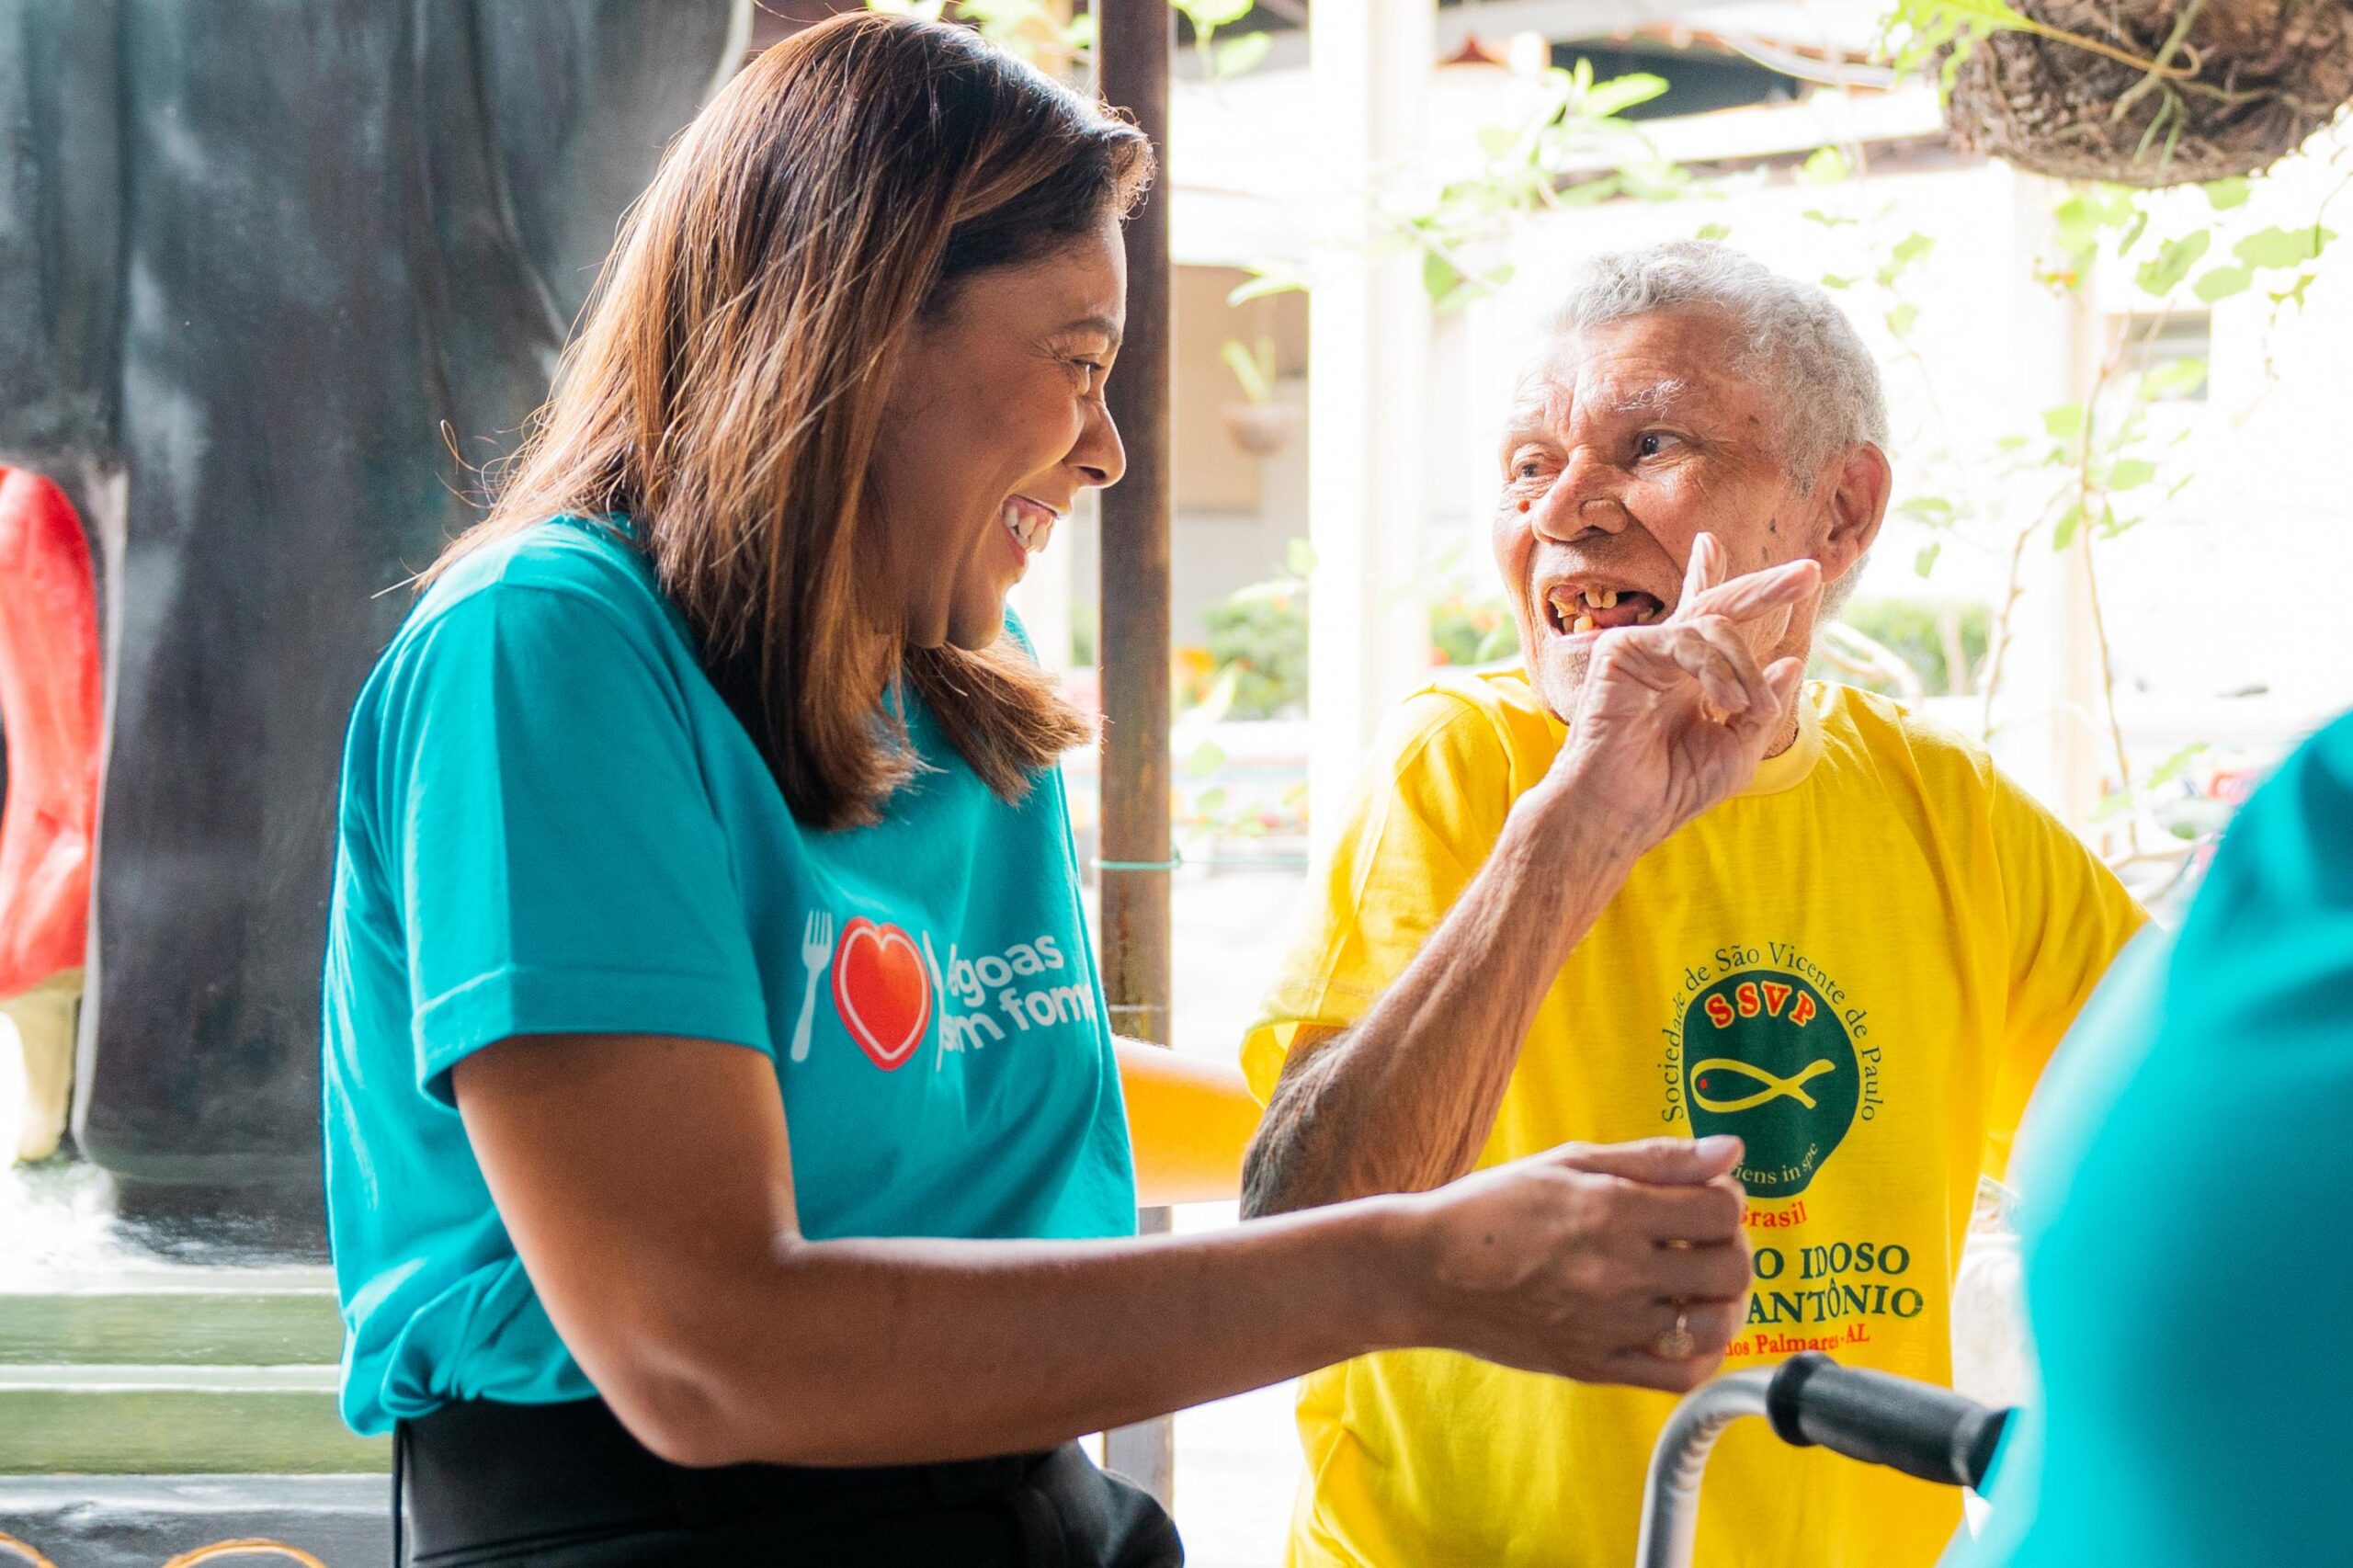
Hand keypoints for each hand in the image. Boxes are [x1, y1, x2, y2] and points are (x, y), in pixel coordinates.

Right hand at [1404, 1136, 1751, 1393]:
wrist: (1428, 1272)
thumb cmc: (1493, 1207)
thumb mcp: (1569, 1162)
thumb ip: (1655, 1158)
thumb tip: (1731, 1151)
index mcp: (1613, 1211)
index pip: (1722, 1211)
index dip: (1724, 1199)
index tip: (1701, 1198)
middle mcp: (1618, 1271)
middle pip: (1731, 1268)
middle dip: (1729, 1247)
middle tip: (1699, 1240)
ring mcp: (1610, 1325)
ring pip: (1715, 1323)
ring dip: (1721, 1301)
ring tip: (1695, 1284)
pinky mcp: (1596, 1366)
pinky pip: (1680, 1374)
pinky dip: (1700, 1352)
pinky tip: (1683, 1326)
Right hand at [1543, 535, 1818, 849]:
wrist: (1620, 813)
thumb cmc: (1669, 790)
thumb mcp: (1736, 749)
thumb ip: (1762, 705)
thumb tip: (1792, 662)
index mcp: (1685, 674)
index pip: (1703, 616)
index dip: (1712, 576)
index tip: (1711, 543)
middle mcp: (1663, 655)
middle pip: (1717, 604)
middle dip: (1765, 589)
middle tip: (1810, 573)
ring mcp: (1640, 649)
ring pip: (1715, 625)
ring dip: (1745, 668)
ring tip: (1749, 708)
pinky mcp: (1621, 650)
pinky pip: (1689, 640)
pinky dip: (1718, 671)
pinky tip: (1726, 703)